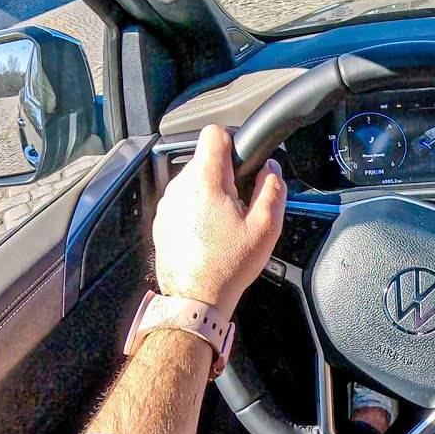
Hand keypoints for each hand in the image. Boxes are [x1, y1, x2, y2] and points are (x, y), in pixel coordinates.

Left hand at [152, 124, 285, 314]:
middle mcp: (180, 188)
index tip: (241, 161)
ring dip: (210, 193)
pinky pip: (182, 202)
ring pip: (192, 182)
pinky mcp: (161, 221)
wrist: (195, 299)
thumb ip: (273, 189)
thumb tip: (272, 169)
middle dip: (224, 175)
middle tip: (240, 204)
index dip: (232, 142)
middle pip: (204, 160)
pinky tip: (209, 234)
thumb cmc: (229, 266)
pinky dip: (195, 210)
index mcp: (206, 182)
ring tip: (224, 223)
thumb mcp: (266, 228)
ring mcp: (167, 204)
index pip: (213, 134)